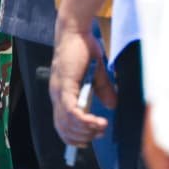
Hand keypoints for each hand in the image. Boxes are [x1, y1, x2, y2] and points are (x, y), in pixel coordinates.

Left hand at [50, 18, 113, 146]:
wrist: (75, 31)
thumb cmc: (83, 50)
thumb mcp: (96, 74)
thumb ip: (102, 91)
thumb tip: (111, 106)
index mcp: (62, 95)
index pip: (62, 125)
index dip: (75, 137)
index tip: (92, 137)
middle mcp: (57, 96)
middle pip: (64, 129)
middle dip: (83, 136)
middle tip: (100, 132)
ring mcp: (59, 92)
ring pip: (67, 123)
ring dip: (86, 130)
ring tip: (101, 126)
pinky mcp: (65, 85)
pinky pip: (70, 111)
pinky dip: (83, 121)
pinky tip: (96, 122)